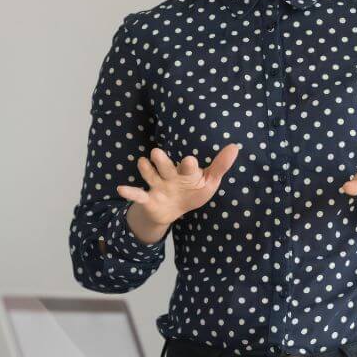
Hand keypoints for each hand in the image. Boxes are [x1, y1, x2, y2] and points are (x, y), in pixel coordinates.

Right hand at [117, 144, 238, 241]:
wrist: (173, 209)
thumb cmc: (192, 191)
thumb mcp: (208, 182)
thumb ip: (219, 166)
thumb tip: (235, 147)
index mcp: (186, 172)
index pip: (188, 168)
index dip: (189, 165)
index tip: (191, 161)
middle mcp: (170, 175)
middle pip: (165, 167)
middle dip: (162, 161)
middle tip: (157, 153)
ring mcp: (158, 186)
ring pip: (151, 176)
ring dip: (146, 170)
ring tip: (142, 163)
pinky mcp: (149, 198)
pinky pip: (138, 195)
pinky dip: (130, 192)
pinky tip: (121, 189)